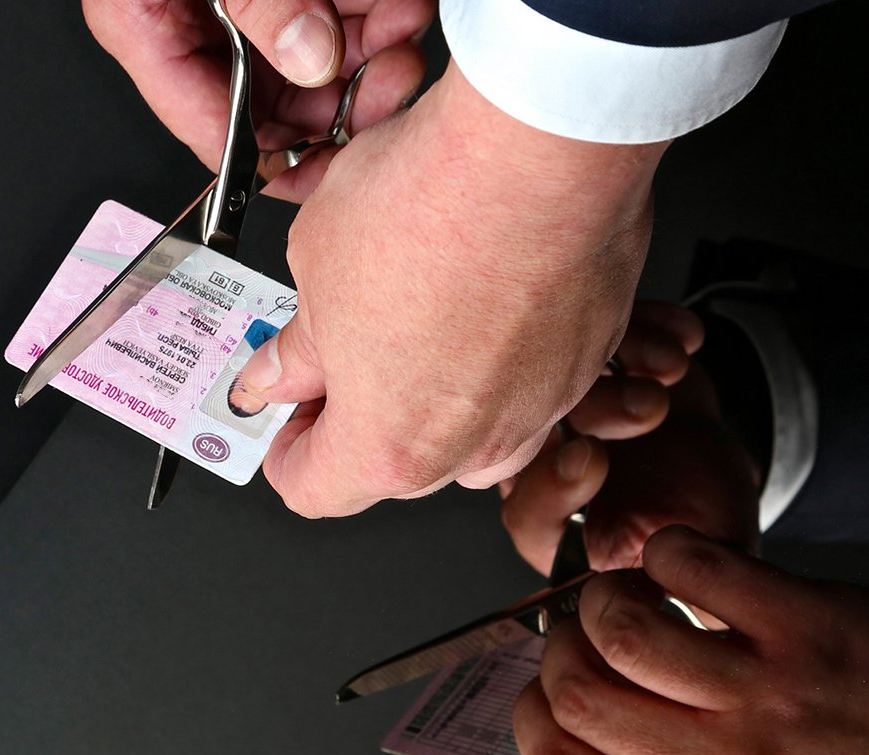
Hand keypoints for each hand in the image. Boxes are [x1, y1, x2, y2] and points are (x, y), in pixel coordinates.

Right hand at [82, 0, 432, 200]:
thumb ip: (259, 3)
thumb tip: (309, 56)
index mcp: (146, 27)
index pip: (210, 129)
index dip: (278, 158)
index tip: (333, 168)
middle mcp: (196, 26)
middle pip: (278, 102)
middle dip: (343, 97)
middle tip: (388, 82)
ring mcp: (247, 11)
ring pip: (318, 61)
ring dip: (372, 56)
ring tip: (403, 33)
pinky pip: (335, 18)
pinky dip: (375, 16)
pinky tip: (401, 10)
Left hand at [239, 64, 670, 515]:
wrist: (539, 151)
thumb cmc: (427, 205)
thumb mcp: (315, 267)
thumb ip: (298, 344)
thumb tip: (282, 370)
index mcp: (387, 446)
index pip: (315, 489)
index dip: (287, 453)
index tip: (284, 414)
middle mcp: (471, 447)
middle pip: (397, 468)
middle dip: (360, 417)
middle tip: (338, 350)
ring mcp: (540, 408)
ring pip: (472, 432)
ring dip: (435, 396)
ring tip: (414, 317)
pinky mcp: (586, 361)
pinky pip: (528, 380)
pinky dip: (498, 354)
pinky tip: (477, 290)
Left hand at [500, 335, 759, 573]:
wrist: (713, 467)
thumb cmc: (700, 523)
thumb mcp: (700, 564)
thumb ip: (675, 580)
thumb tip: (654, 596)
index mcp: (553, 524)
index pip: (528, 512)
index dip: (550, 488)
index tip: (589, 460)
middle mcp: (541, 460)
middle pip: (539, 428)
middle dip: (594, 409)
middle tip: (646, 408)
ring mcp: (562, 403)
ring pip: (566, 367)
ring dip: (621, 358)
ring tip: (672, 368)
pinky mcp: (590, 354)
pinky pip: (604, 324)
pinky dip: (647, 324)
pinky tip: (685, 336)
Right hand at [514, 526, 868, 754]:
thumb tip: (575, 739)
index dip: (533, 713)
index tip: (546, 685)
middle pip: (579, 693)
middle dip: (565, 645)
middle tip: (587, 629)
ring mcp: (767, 695)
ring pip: (623, 629)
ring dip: (609, 595)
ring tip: (634, 593)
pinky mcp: (804, 626)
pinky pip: (689, 566)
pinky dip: (669, 552)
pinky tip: (688, 566)